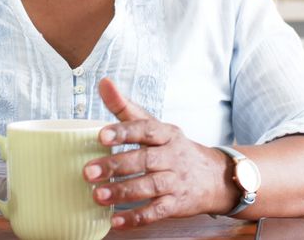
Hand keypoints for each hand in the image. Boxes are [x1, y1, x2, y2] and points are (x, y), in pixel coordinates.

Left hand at [83, 78, 238, 229]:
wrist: (215, 177)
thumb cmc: (173, 149)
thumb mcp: (155, 125)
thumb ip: (125, 107)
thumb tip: (103, 82)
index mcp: (166, 134)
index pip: (146, 129)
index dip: (124, 132)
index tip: (101, 136)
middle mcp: (172, 156)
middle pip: (145, 159)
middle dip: (116, 166)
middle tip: (88, 172)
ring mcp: (176, 181)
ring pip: (150, 186)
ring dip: (123, 192)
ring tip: (98, 196)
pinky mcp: (177, 204)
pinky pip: (157, 212)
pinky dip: (137, 217)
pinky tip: (116, 220)